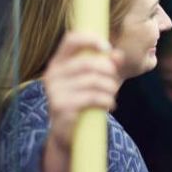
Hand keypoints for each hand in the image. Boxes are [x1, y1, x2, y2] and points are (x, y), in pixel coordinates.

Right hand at [43, 31, 123, 151]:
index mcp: (58, 62)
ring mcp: (55, 91)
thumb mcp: (94, 80)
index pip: (71, 39)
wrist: (66, 132)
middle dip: (109, 72)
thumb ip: (107, 64)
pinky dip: (107, 101)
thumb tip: (118, 55)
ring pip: (94, 81)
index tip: (108, 47)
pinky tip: (109, 105)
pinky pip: (93, 98)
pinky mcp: (61, 106)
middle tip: (115, 82)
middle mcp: (52, 74)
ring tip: (112, 95)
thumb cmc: (81, 100)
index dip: (91, 39)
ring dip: (110, 89)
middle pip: (89, 63)